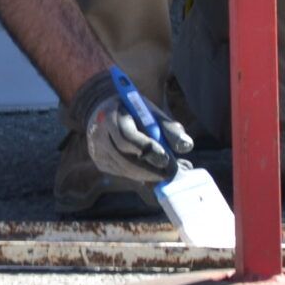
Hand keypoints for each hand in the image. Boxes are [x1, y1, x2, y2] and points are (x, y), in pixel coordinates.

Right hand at [70, 68, 193, 185]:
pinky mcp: (101, 162)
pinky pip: (122, 173)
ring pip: (124, 169)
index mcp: (111, 116)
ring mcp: (97, 150)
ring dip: (147, 175)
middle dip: (150, 169)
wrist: (105, 108)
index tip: (166, 158)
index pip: (127, 137)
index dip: (147, 149)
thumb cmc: (133, 110)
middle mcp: (99, 135)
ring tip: (167, 174)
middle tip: (170, 173)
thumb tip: (186, 146)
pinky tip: (152, 173)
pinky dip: (139, 175)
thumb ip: (169, 128)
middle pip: (125, 159)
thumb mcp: (151, 111)